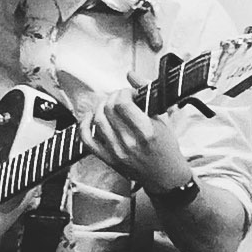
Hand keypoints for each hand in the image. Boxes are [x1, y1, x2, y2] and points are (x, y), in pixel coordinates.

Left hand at [74, 86, 190, 201]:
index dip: (124, 92)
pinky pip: (87, 140)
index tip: (130, 93)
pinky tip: (90, 118)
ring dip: (101, 107)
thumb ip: (147, 94)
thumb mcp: (163, 119)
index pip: (123, 103)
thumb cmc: (167, 148)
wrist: (165, 177)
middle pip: (108, 109)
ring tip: (110, 106)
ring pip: (97, 121)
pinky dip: (84, 126)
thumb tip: (131, 75)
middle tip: (120, 98)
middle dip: (113, 97)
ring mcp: (117, 152)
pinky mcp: (108, 159)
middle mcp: (130, 143)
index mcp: (147, 132)